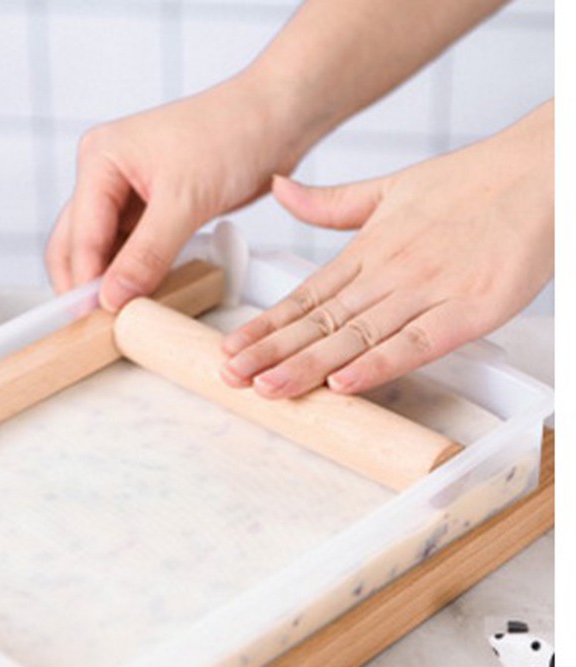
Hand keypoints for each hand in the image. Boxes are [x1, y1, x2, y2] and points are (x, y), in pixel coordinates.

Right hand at [45, 72, 308, 310]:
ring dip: (109, 281)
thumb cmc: (232, 135)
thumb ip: (147, 254)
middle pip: (77, 242)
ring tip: (119, 318)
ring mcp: (127, 192)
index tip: (95, 319)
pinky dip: (133, 273)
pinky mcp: (152, 207)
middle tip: (95, 326)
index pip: (81, 234)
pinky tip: (140, 296)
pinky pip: (131, 248)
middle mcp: (106, 174)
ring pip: (103, 249)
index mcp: (101, 159)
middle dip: (84, 283)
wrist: (276, 118)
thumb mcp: (185, 201)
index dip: (87, 280)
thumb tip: (114, 297)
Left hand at [221, 101, 553, 397]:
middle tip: (232, 377)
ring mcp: (427, 291)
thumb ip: (330, 202)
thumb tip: (279, 187)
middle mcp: (389, 273)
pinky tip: (345, 383)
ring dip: (309, 365)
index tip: (231, 349)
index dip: (266, 326)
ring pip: (357, 336)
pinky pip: (417, 342)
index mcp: (368, 250)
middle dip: (272, 352)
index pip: (306, 297)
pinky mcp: (468, 310)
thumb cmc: (470, 183)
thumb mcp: (390, 188)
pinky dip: (380, 364)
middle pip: (321, 322)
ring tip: (269, 387)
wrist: (543, 170)